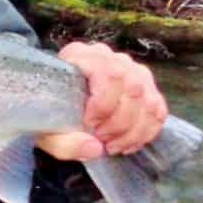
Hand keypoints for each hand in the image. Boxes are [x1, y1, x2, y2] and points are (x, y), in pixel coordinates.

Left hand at [36, 42, 167, 160]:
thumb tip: (95, 147)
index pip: (109, 73)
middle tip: (101, 139)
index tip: (88, 124)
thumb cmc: (48, 113)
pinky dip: (145, 133)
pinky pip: (158, 111)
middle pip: (132, 86)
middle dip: (119, 122)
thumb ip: (63, 142)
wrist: (56, 108)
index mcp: (81, 55)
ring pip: (148, 101)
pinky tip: (125, 144)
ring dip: (133, 132)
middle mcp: (109, 57)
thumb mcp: (44, 131)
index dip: (104, 104)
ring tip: (111, 145)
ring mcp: (131, 70)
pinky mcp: (146, 88)